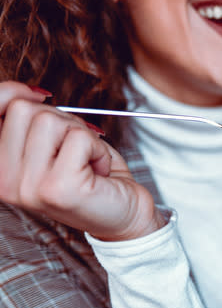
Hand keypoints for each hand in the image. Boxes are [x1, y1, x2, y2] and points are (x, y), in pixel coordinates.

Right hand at [0, 81, 164, 240]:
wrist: (124, 215)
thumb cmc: (94, 177)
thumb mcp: (56, 145)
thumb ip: (34, 122)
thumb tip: (30, 93)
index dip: (9, 92)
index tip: (40, 94)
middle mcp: (5, 181)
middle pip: (25, 111)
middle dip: (62, 120)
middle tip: (78, 149)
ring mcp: (28, 187)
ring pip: (52, 121)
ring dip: (82, 136)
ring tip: (87, 162)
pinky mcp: (57, 188)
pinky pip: (80, 138)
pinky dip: (99, 149)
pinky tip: (98, 171)